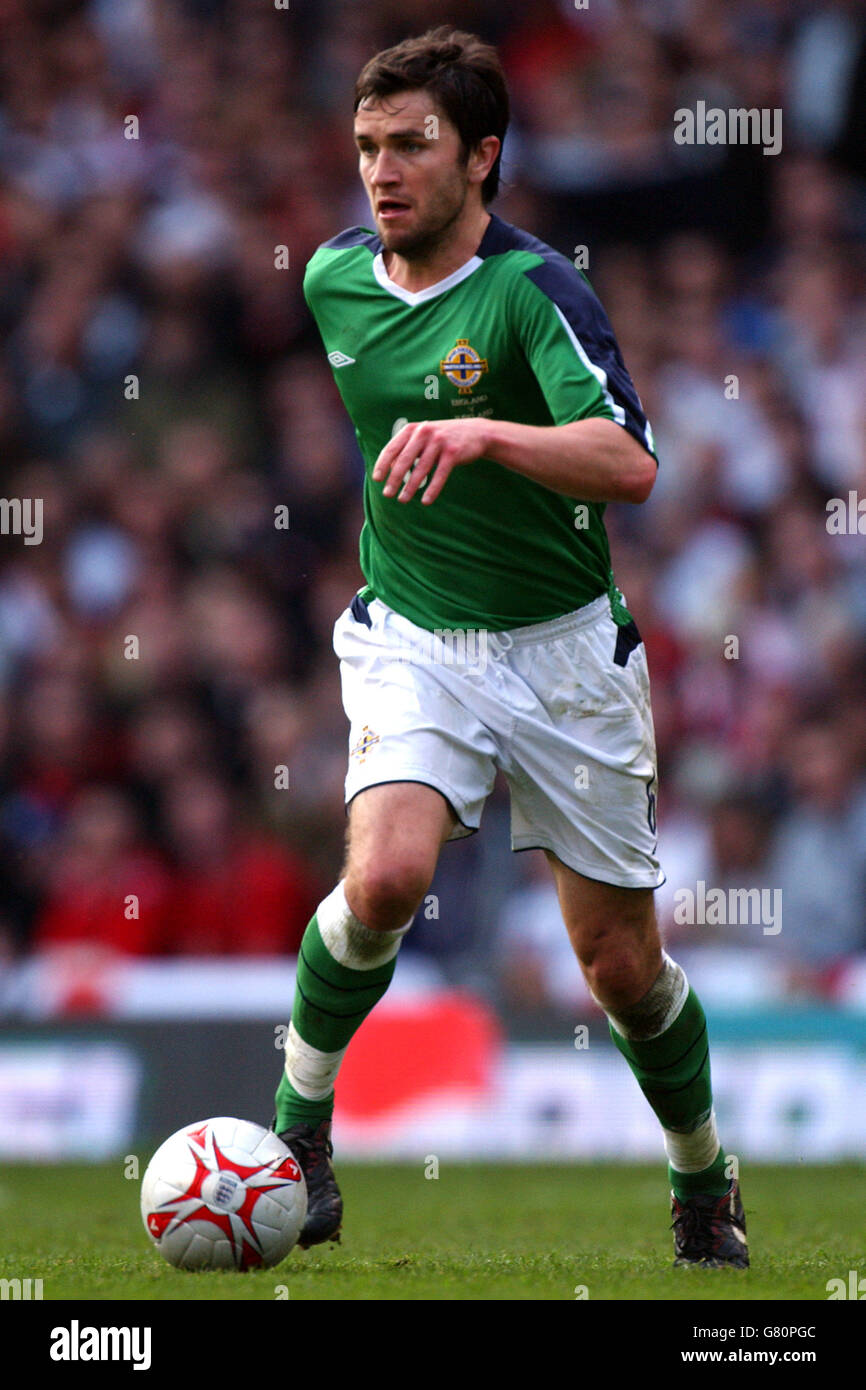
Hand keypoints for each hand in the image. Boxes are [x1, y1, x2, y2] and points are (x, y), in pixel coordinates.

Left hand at [372, 417, 490, 504]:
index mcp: (413, 429)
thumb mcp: (423, 438)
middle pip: (404, 460)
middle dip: (394, 479)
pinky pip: (440, 474)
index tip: (376, 479)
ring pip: (421, 469)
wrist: (476, 433)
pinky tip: (426, 501)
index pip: (392, 448)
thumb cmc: (444, 439)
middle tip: (387, 494)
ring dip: (410, 487)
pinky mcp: (453, 452)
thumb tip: (389, 468)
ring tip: (402, 500)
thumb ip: (407, 449)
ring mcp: (439, 442)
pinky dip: (432, 489)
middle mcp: (424, 433)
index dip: (383, 464)